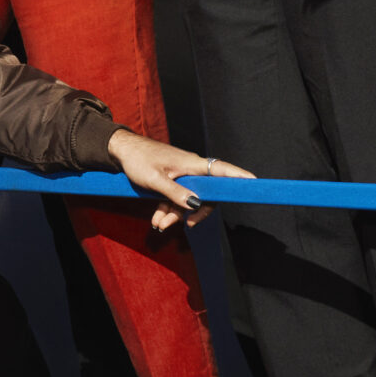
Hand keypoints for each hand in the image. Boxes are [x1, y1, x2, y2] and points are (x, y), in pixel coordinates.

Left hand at [107, 130, 249, 230]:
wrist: (122, 151)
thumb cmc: (139, 160)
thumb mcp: (155, 180)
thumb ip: (175, 193)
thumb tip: (195, 205)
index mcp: (192, 164)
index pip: (221, 169)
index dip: (239, 176)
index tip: (254, 182)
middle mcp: (191, 169)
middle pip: (206, 193)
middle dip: (196, 212)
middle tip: (188, 225)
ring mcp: (181, 175)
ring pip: (188, 199)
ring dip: (175, 214)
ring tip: (159, 225)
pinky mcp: (172, 180)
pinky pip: (176, 198)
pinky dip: (167, 210)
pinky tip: (157, 220)